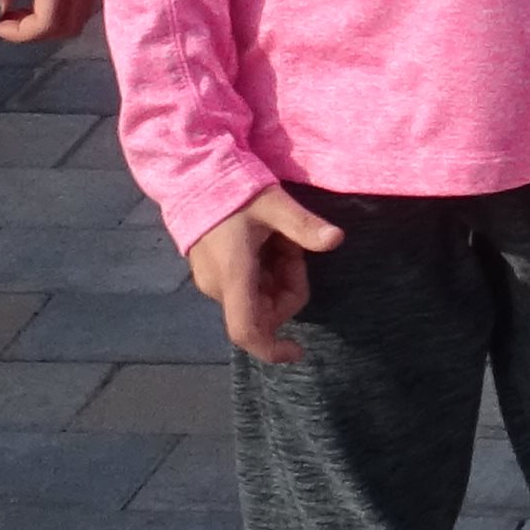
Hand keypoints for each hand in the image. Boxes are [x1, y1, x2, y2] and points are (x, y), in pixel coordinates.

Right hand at [185, 183, 341, 364]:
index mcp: (233, 276)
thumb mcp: (273, 203)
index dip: (271, 349)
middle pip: (265, 311)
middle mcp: (219, 287)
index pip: (246, 330)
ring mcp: (213, 282)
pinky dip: (266, 272)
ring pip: (259, 298)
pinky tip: (266, 243)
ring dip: (279, 277)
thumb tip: (336, 239)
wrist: (193, 177)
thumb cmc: (233, 190)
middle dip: (289, 286)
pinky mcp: (213, 273)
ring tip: (278, 239)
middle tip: (292, 248)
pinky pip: (248, 286)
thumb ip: (303, 225)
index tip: (298, 352)